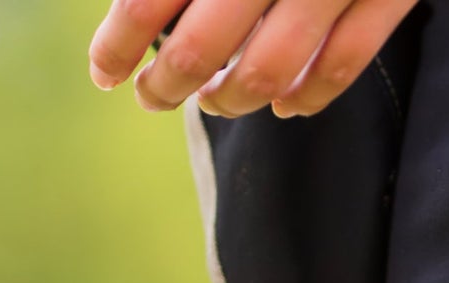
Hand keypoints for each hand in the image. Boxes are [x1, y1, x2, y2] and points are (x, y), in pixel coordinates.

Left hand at [88, 0, 419, 118]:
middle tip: (152, 95)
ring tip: (214, 102)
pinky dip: (308, 97)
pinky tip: (286, 107)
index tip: (105, 73)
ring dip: (229, 103)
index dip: (117, 45)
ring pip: (265, 72)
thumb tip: (136, 4)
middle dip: (164, 87)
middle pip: (199, 49)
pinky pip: (344, 64)